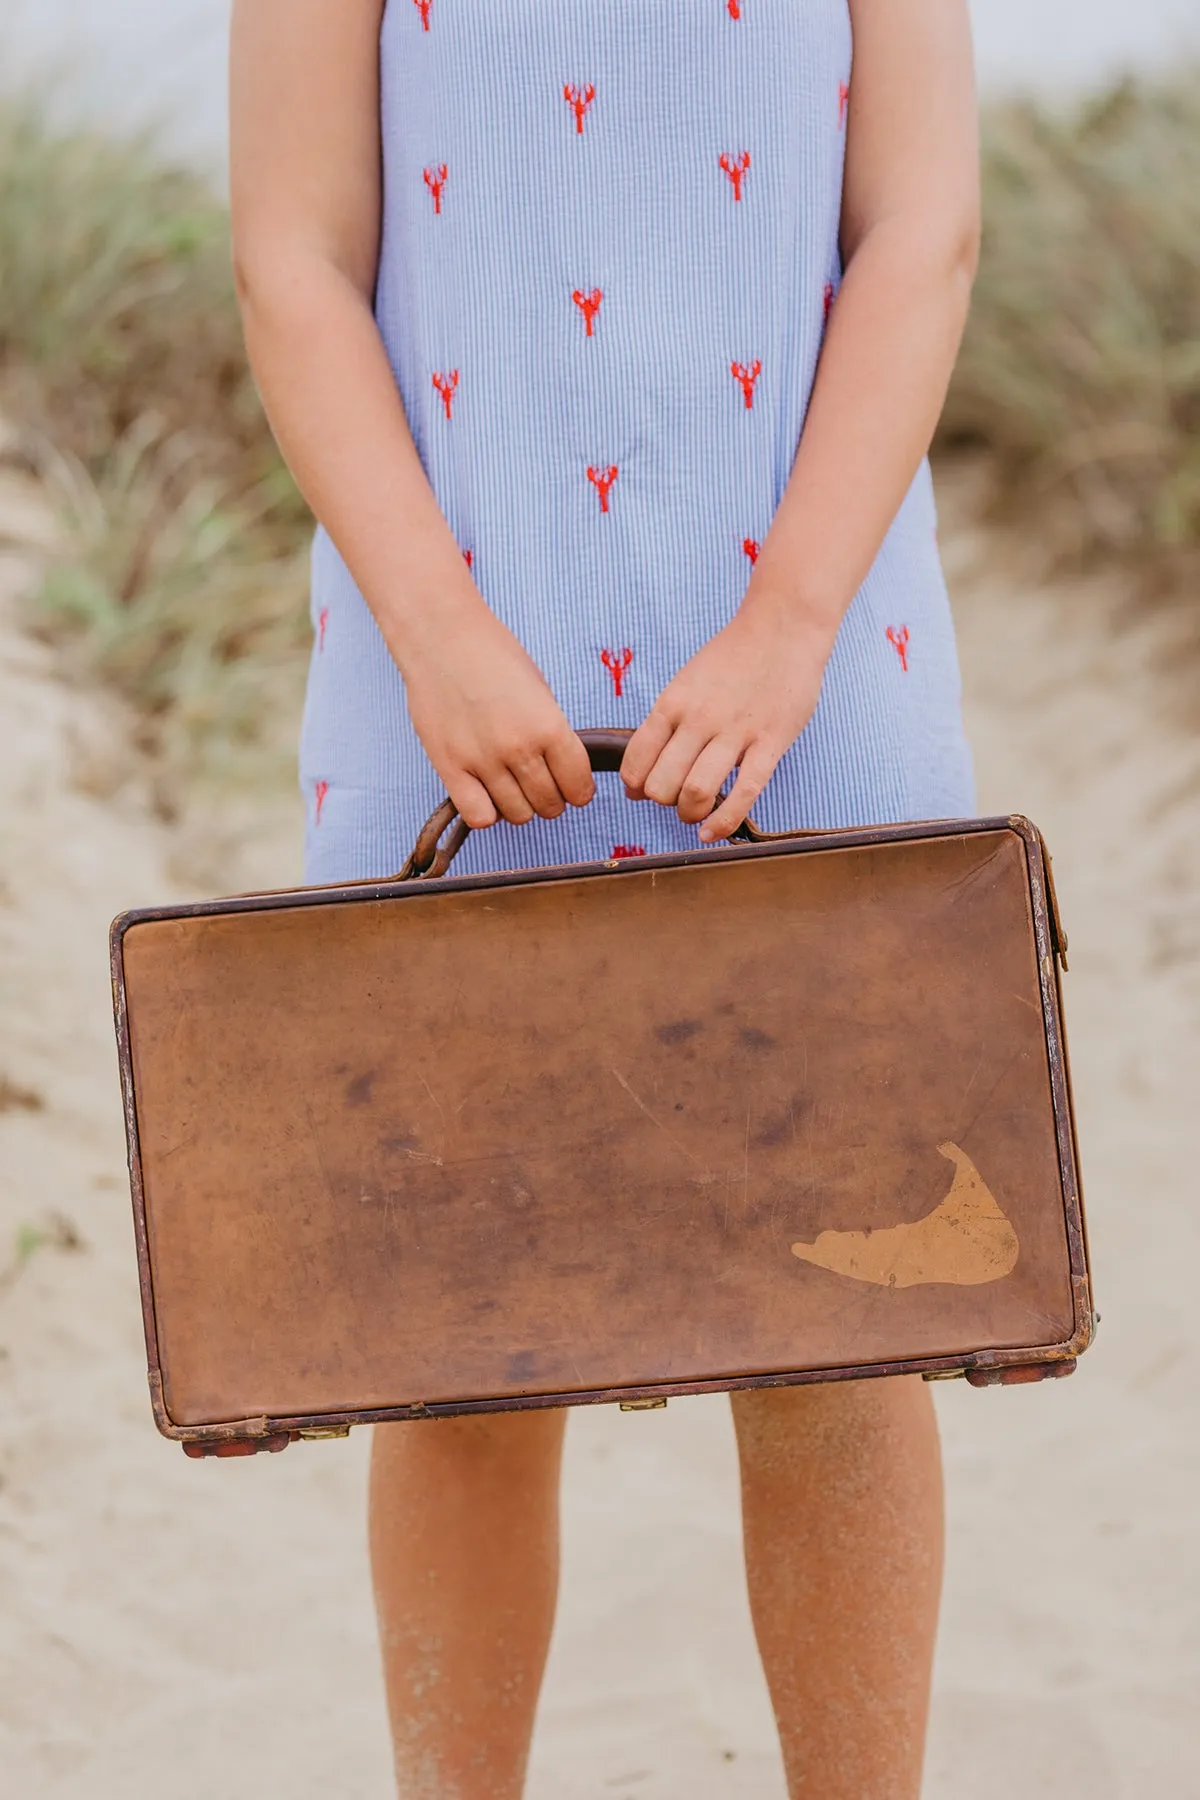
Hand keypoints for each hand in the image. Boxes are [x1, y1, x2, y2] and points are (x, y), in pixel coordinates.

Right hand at [397, 598, 594, 828]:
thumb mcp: (540, 690)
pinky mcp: (449, 766)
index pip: (579, 786)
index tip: (573, 787)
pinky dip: (488, 812)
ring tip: (513, 786)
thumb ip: (553, 734)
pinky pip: (478, 816)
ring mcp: (482, 760)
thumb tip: (564, 771)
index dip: (580, 791)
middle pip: (549, 805)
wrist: (442, 638)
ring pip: (517, 815)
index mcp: (549, 726)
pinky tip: (486, 792)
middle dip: (552, 799)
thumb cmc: (493, 656)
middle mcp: (518, 748)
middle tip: (542, 784)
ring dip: (521, 806)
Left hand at [620, 598, 833, 840]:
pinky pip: (744, 794)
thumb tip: (638, 776)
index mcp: (672, 703)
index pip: (636, 762)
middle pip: (661, 785)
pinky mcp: (771, 743)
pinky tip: (712, 832)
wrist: (782, 627)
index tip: (645, 792)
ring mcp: (736, 732)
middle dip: (663, 802)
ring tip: (695, 812)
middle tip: (676, 798)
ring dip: (689, 814)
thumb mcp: (686, 682)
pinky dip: (723, 822)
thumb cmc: (733, 658)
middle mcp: (698, 719)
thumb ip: (664, 724)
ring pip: (696, 793)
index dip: (635, 787)